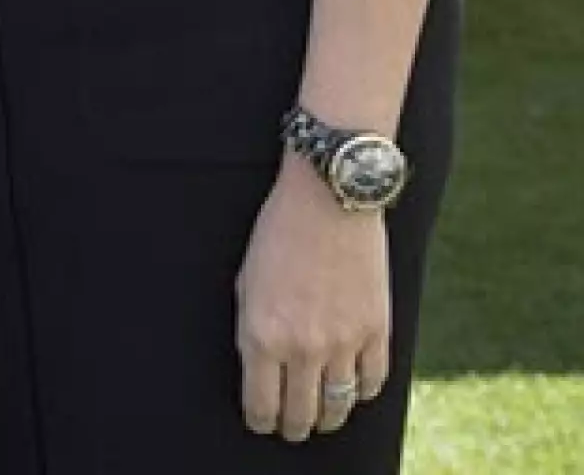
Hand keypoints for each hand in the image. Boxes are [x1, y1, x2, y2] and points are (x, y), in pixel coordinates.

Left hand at [236, 156, 389, 442]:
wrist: (328, 195)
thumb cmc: (280, 230)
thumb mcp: (247, 280)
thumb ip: (252, 329)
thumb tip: (260, 370)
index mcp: (262, 334)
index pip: (261, 407)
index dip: (261, 422)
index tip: (263, 421)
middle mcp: (302, 347)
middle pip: (300, 417)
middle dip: (293, 426)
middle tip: (292, 424)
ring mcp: (343, 342)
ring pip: (338, 408)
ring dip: (327, 416)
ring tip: (322, 413)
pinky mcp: (376, 330)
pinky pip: (372, 384)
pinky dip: (362, 391)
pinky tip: (353, 384)